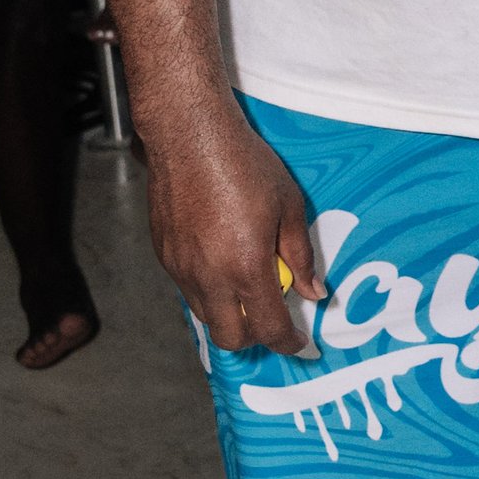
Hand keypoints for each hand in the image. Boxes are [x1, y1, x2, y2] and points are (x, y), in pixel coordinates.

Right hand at [142, 103, 326, 355]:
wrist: (189, 136)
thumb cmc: (243, 164)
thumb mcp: (288, 206)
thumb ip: (301, 255)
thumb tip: (313, 291)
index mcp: (246, 267)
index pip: (268, 328)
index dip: (288, 343)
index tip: (298, 342)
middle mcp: (209, 277)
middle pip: (230, 338)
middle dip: (254, 337)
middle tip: (272, 317)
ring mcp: (182, 269)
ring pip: (206, 317)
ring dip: (229, 315)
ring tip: (246, 286)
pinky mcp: (164, 256)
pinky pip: (188, 290)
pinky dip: (208, 291)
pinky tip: (221, 261)